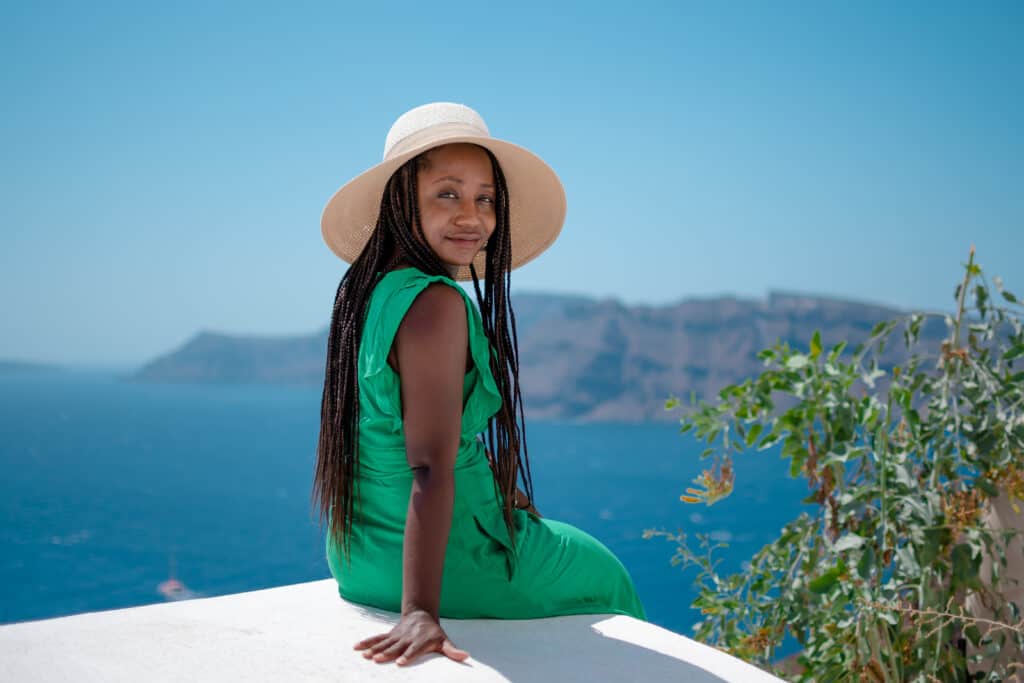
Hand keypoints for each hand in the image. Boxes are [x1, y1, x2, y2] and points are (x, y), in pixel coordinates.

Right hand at [354, 609, 468, 665]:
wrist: (421, 614)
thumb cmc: (433, 633)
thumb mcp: (444, 641)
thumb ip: (452, 651)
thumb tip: (466, 656)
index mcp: (419, 642)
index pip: (413, 650)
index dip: (407, 655)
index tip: (400, 662)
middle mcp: (406, 639)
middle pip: (395, 647)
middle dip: (386, 653)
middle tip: (377, 659)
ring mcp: (396, 637)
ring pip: (384, 643)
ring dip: (374, 649)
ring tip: (365, 655)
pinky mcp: (389, 635)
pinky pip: (376, 639)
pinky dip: (366, 642)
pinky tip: (356, 648)